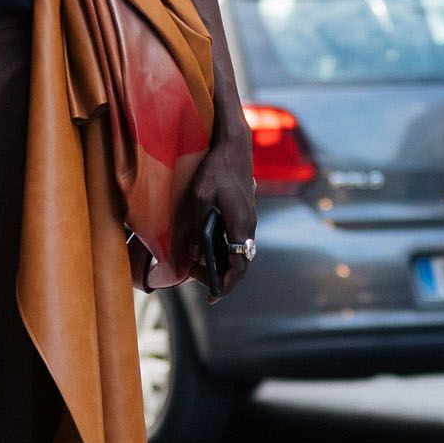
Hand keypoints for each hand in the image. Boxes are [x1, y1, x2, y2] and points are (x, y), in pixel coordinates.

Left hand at [183, 133, 258, 299]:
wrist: (234, 145)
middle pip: (239, 262)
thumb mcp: (200, 199)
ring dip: (220, 262)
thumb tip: (195, 256)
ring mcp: (248, 220)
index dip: (226, 284)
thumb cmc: (216, 169)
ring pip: (237, 251)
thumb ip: (198, 229)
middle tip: (195, 277)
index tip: (212, 296)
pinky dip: (222, 249)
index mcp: (241, 226)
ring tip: (196, 265)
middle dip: (219, 275)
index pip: (238, 265)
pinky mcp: (244, 213)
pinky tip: (206, 247)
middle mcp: (249, 226)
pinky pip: (235, 239)